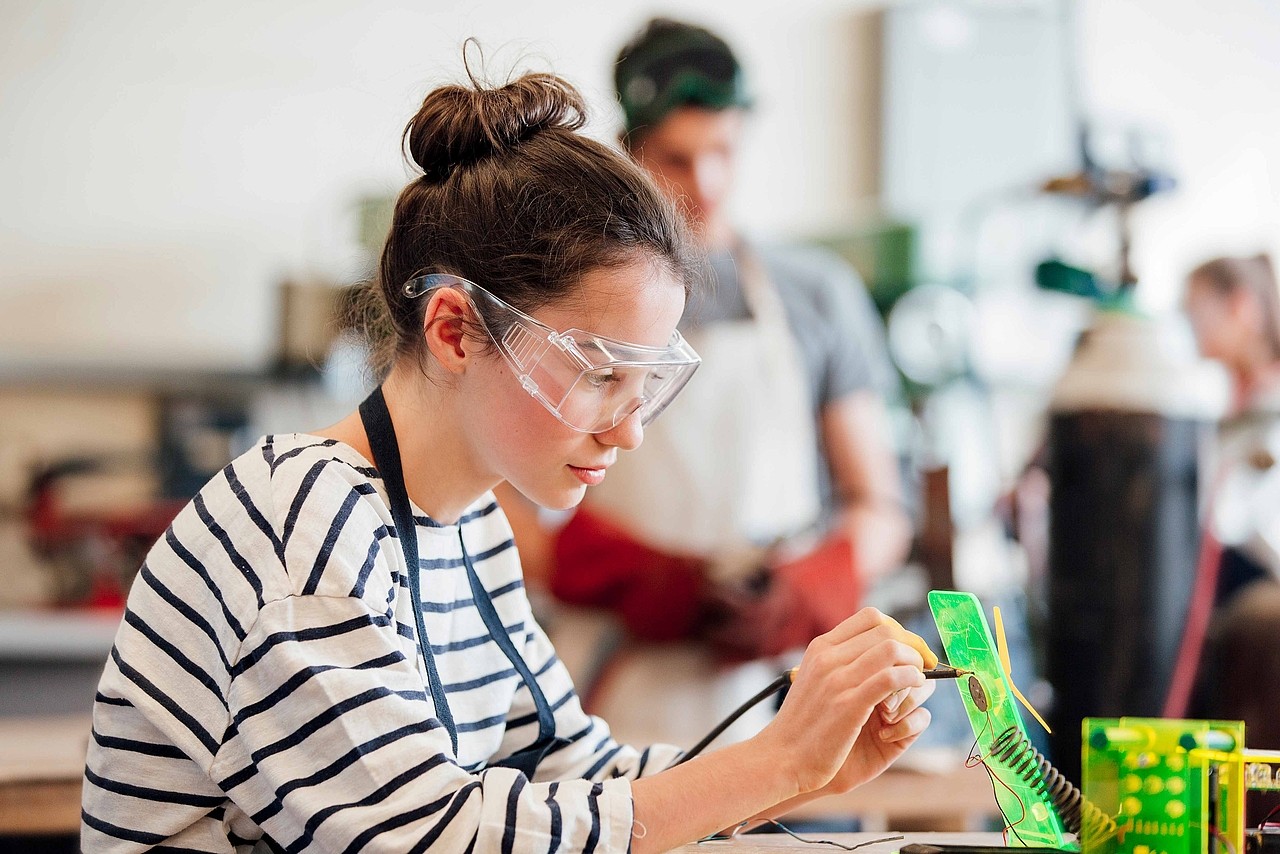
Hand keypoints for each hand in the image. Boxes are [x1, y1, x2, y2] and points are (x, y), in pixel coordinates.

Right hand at [751, 607, 937, 796]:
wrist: (780, 757)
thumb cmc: (802, 725)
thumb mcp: (815, 681)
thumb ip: (840, 665)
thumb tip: (877, 655)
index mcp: (821, 648)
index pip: (870, 617)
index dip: (899, 629)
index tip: (910, 649)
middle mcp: (828, 657)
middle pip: (886, 630)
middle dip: (913, 645)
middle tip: (923, 664)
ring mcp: (837, 680)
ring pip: (892, 650)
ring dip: (914, 663)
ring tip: (917, 680)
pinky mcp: (849, 705)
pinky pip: (890, 678)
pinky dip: (910, 679)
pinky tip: (912, 688)